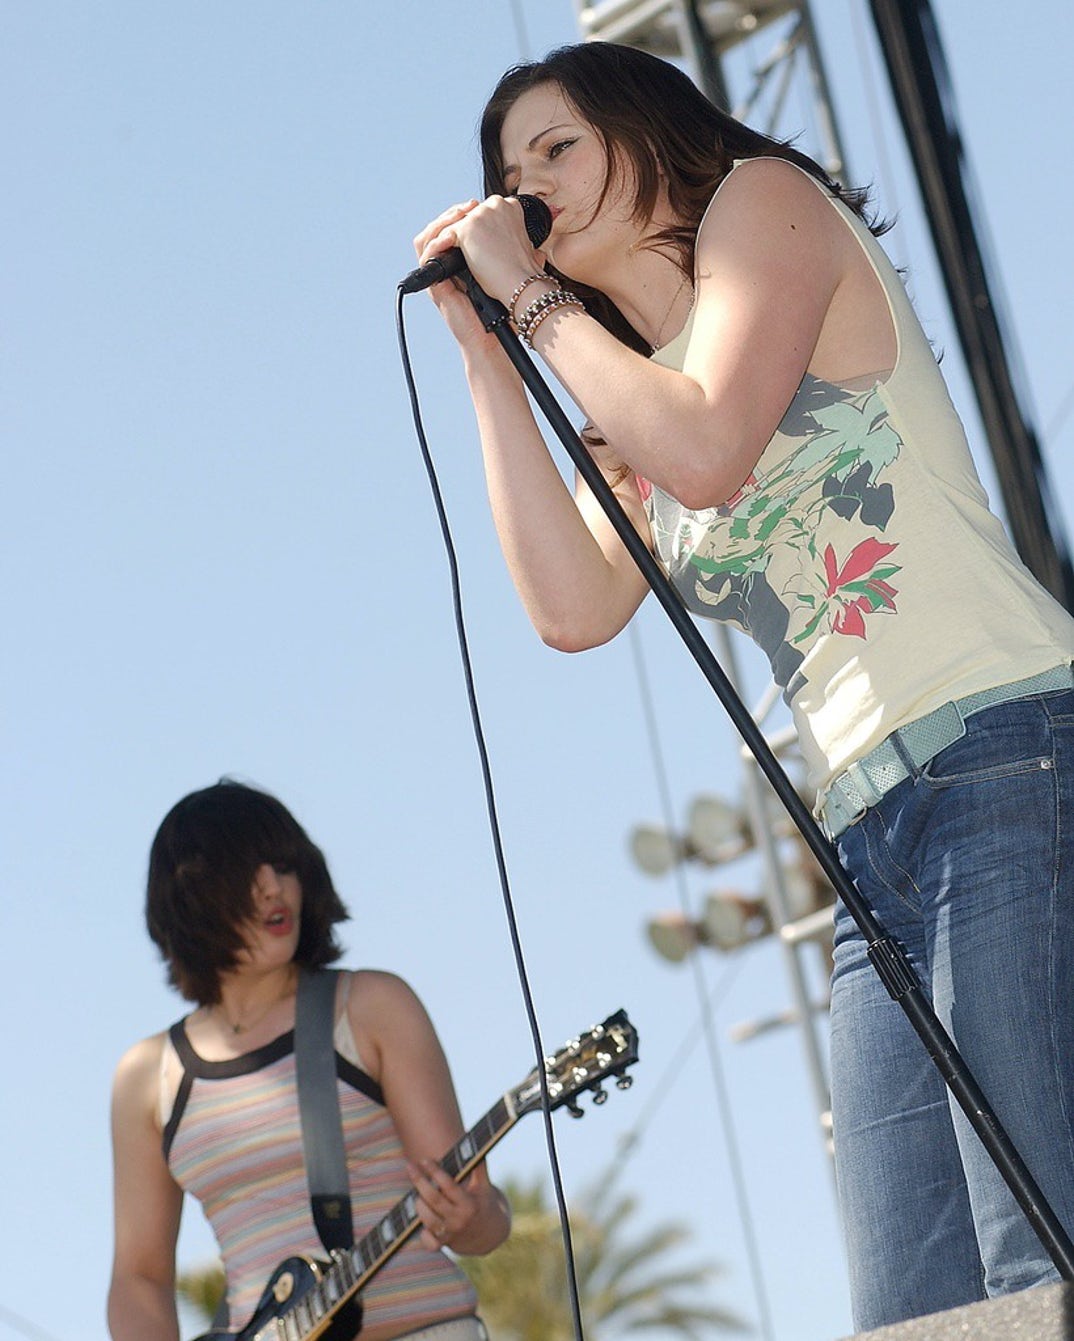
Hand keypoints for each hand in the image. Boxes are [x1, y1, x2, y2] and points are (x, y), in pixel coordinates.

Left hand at [409, 1158, 482, 1252]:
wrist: (489, 1233)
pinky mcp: (444, 1244)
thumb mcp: (484, 1185)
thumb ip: (478, 1167)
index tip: (425, 1160)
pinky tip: (421, 1221)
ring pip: (428, 1219)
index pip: (449, 1186)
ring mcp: (451, 1233)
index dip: (435, 1172)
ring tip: (417, 1193)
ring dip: (419, 1204)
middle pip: (434, 1200)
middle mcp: (459, 1219)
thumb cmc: (482, 1201)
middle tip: (410, 1167)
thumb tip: (472, 1142)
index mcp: (469, 1203)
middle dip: (420, 1182)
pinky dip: (423, 1234)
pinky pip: (429, 1243)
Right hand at [413, 196, 544, 336]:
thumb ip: (521, 266)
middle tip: (469, 206)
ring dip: (439, 223)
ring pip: (425, 239)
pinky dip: (432, 244)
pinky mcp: (436, 287)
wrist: (496, 340)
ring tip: (457, 217)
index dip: (462, 213)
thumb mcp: (514, 282)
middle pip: (438, 230)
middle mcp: (450, 269)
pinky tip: (448, 236)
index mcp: (466, 265)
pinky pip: (424, 258)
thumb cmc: (505, 315)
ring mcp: (441, 278)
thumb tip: (539, 249)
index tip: (478, 204)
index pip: (455, 230)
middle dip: (452, 213)